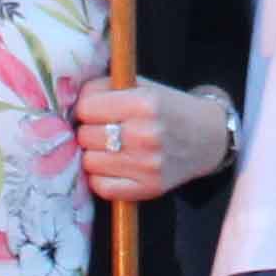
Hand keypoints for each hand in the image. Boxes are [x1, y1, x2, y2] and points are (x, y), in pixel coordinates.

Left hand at [74, 78, 232, 202]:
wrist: (209, 137)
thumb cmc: (169, 108)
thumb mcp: (143, 87)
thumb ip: (107, 89)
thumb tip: (67, 100)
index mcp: (144, 103)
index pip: (86, 107)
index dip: (87, 108)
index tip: (97, 110)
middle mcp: (145, 134)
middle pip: (85, 136)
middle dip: (90, 131)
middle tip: (104, 130)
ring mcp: (147, 165)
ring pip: (89, 162)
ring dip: (94, 155)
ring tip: (109, 148)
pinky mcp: (149, 188)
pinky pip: (102, 187)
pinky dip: (101, 177)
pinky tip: (113, 167)